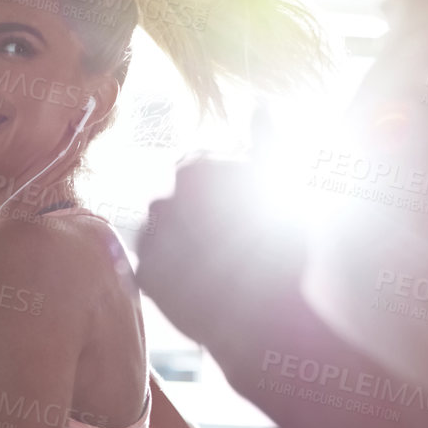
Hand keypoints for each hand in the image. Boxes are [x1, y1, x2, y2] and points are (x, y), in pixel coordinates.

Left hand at [137, 159, 305, 351]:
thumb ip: (267, 142)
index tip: (243, 212)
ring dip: (186, 243)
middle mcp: (161, 198)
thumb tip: (259, 104)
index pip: (198, 168)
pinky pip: (158, 265)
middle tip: (235, 244)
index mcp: (193, 170)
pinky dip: (177, 272)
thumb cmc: (282, 252)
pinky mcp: (143, 274)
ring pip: (165, 232)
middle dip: (200, 217)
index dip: (222, 190)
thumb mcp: (284, 190)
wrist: (265, 324)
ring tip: (220, 265)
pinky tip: (203, 283)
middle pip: (179, 200)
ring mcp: (147, 239)